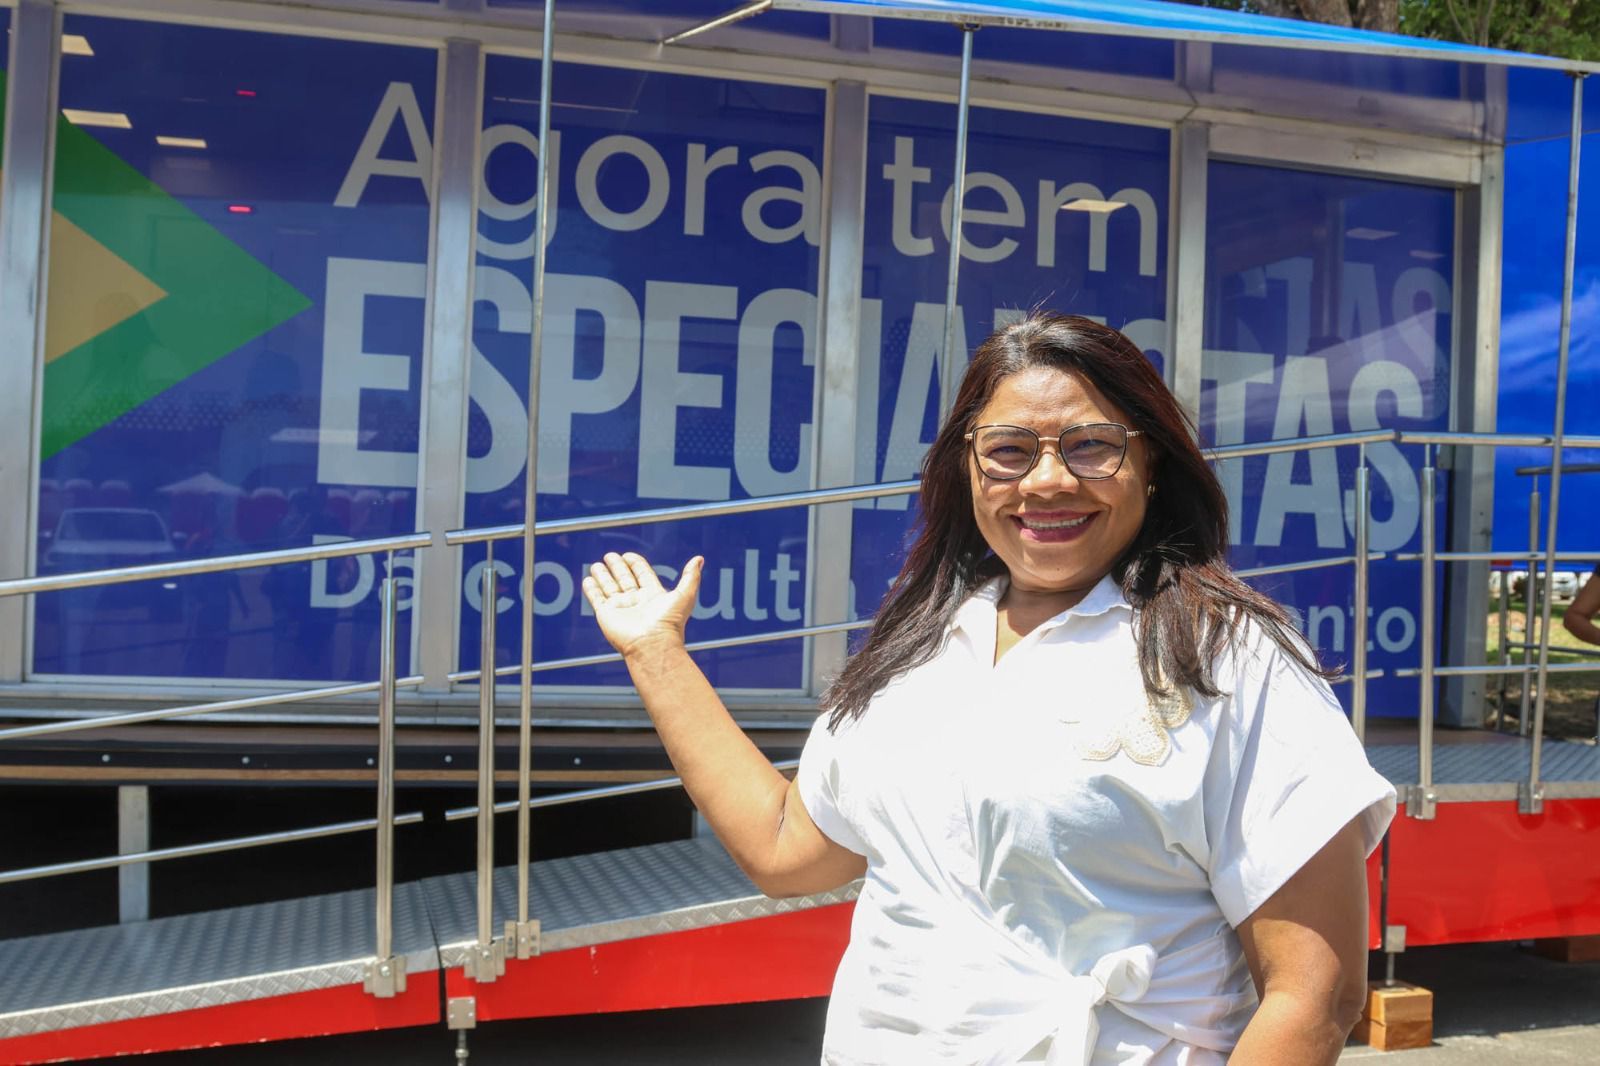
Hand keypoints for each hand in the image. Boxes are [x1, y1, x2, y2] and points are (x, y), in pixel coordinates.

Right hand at [582, 552, 702, 659]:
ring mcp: (620, 608)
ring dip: (603, 575)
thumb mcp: (685, 595)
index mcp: (653, 596)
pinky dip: (592, 589)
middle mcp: (636, 602)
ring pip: (609, 587)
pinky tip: (588, 579)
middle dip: (617, 567)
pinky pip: (597, 599)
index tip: (628, 555)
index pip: (643, 574)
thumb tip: (699, 559)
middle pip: (624, 579)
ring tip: (596, 564)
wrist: (651, 644)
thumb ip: (691, 576)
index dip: (636, 564)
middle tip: (610, 556)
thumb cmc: (669, 623)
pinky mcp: (606, 615)